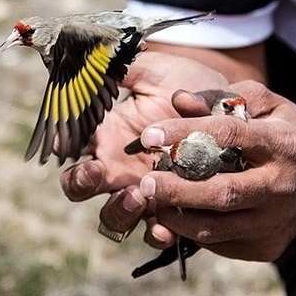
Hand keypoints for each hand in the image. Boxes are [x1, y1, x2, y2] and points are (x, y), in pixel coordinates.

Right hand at [60, 51, 227, 233]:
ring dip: (117, 209)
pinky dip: (155, 232)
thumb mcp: (159, 72)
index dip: (61, 146)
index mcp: (106, 135)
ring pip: (113, 215)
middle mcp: (118, 167)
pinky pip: (153, 231)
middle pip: (80, 186)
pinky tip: (164, 226)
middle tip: (97, 172)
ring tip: (138, 195)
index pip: (70, 145)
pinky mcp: (171, 210)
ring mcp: (142, 191)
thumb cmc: (192, 85)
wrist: (234, 109)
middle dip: (80, 182)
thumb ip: (127, 70)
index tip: (62, 143)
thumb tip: (94, 64)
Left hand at [140, 80, 295, 260]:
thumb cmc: (281, 135)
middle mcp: (280, 186)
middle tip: (145, 182)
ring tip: (152, 201)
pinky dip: (188, 232)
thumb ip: (220, 98)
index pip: (229, 135)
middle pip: (222, 193)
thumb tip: (179, 99)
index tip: (148, 134)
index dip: (185, 134)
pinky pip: (217, 243)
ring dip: (176, 216)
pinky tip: (173, 215)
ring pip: (215, 228)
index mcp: (281, 144)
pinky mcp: (263, 247)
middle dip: (176, 189)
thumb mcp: (263, 105)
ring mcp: (273, 222)